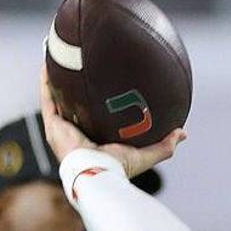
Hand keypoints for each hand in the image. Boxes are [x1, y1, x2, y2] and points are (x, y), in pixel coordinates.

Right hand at [40, 65, 185, 176]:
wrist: (96, 172)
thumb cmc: (119, 167)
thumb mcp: (146, 154)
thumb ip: (165, 145)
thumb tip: (182, 133)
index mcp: (96, 140)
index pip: (96, 118)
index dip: (98, 105)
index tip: (105, 88)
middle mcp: (77, 133)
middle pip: (75, 106)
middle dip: (76, 89)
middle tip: (81, 67)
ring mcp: (63, 129)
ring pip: (58, 99)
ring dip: (57, 80)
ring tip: (59, 58)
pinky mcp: (52, 125)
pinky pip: (48, 98)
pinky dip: (47, 82)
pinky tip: (49, 63)